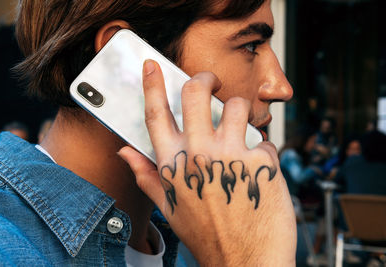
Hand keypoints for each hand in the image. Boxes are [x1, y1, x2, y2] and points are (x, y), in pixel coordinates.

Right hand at [119, 60, 296, 265]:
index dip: (152, 85)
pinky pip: (264, 140)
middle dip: (205, 80)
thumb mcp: (170, 208)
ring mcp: (230, 155)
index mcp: (172, 165)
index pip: (156, 114)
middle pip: (196, 92)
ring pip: (237, 106)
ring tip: (240, 135)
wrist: (246, 262)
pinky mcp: (261, 161)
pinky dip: (262, 151)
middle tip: (211, 83)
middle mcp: (198, 154)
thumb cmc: (207, 236)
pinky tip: (258, 172)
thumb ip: (147, 176)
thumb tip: (125, 152)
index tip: (152, 67)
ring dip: (240, 115)